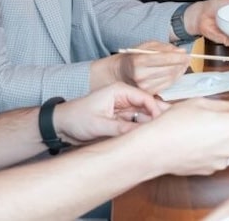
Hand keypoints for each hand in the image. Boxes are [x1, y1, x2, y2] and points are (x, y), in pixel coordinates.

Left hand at [52, 82, 168, 144]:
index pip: (145, 98)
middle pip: (147, 106)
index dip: (156, 110)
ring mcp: (123, 109)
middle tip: (168, 129)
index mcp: (119, 91)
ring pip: (143, 116)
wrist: (60, 126)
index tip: (162, 124)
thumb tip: (140, 134)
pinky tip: (148, 138)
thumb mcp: (99, 125)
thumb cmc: (76, 119)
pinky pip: (135, 124)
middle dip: (157, 117)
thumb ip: (120, 129)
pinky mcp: (120, 120)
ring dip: (149, 125)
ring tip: (160, 136)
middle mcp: (124, 98)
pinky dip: (141, 130)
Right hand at [116, 40, 190, 93]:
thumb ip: (164, 47)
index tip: (187, 54)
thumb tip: (181, 51)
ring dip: (180, 71)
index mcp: (138, 61)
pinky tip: (177, 71)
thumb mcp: (147, 46)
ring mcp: (144, 86)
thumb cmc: (136, 56)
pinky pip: (167, 85)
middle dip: (181, 64)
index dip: (178, 57)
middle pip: (168, 70)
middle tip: (188, 58)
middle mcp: (140, 75)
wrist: (123, 72)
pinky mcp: (149, 93)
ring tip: (183, 63)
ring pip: (170, 78)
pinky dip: (175, 78)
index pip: (163, 59)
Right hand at [144, 96, 228, 175]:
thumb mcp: (200, 103)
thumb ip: (224, 104)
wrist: (155, 149)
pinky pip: (217, 154)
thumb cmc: (174, 124)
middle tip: (210, 114)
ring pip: (227, 142)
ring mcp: (222, 160)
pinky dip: (211, 147)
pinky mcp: (212, 169)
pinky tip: (195, 141)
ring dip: (219, 135)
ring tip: (199, 129)